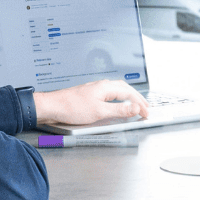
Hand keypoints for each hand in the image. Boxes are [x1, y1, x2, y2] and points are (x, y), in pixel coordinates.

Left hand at [33, 80, 148, 125]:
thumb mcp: (99, 112)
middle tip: (146, 107)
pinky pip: (110, 94)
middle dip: (137, 98)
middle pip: (125, 89)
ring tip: (135, 104)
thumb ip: (119, 111)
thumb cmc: (71, 108)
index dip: (140, 104)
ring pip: (118, 90)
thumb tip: (135, 108)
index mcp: (106, 87)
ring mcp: (95, 89)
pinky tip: (117, 103)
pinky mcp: (90, 94)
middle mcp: (102, 85)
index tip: (146, 113)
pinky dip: (119, 98)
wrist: (52, 107)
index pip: (129, 94)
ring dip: (129, 97)